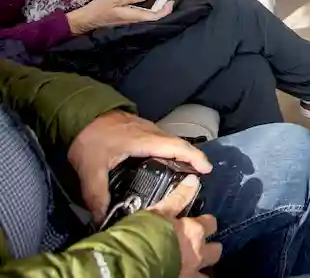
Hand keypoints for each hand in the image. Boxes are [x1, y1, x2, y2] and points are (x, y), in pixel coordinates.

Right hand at [66, 0, 173, 34]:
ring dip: (155, 7)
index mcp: (133, 16)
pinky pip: (140, 13)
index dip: (165, 10)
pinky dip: (146, 7)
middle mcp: (134, 21)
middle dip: (162, 8)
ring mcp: (130, 21)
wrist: (85, 19)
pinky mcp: (125, 18)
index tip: (172, 1)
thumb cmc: (99, 8)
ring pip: (147, 15)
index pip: (155, 16)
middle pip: (153, 16)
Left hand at [67, 110, 211, 222]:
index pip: (177, 147)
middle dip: (193, 159)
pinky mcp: (142, 129)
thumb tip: (102, 218)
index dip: (194, 157)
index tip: (207, 169)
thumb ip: (97, 194)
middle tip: (199, 178)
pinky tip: (167, 163)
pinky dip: (172, 151)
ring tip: (187, 174)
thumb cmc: (89, 138)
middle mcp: (151, 132)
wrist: (79, 114)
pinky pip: (164, 140)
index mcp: (145, 140)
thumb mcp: (90, 169)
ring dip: (183, 154)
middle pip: (179, 144)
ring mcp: (148, 128)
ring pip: (172, 141)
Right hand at [150, 176, 220, 277]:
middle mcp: (198, 253)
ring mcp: (191, 272)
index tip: (199, 223)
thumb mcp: (160, 211)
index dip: (205, 223)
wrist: (129, 263)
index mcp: (194, 231)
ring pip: (207, 274)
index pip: (211, 223)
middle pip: (216, 251)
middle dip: (211, 248)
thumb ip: (178, 197)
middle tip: (199, 247)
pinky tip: (183, 275)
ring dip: (203, 270)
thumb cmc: (143, 234)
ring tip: (193, 267)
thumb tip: (193, 180)